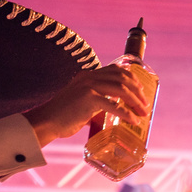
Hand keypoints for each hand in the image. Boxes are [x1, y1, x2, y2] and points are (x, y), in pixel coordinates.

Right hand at [24, 64, 150, 146]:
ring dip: (135, 101)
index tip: (140, 89)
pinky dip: (126, 113)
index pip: (115, 69)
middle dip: (137, 91)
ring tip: (143, 112)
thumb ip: (96, 102)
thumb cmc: (63, 116)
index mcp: (87, 76)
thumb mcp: (81, 103)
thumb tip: (112, 110)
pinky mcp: (88, 99)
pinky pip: (114, 105)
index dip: (131, 78)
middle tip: (145, 104)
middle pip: (122, 78)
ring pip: (121, 89)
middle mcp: (89, 77)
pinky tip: (133, 120)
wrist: (46, 121)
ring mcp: (89, 86)